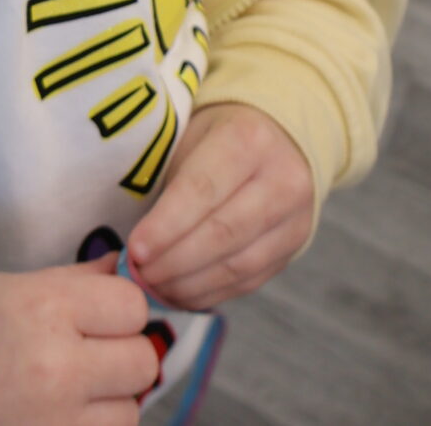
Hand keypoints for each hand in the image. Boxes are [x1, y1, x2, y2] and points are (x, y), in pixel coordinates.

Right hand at [0, 252, 159, 425]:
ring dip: (113, 400)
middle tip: (94, 353)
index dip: (121, 308)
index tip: (101, 314)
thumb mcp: (12, 285)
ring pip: (131, 412)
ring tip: (77, 389)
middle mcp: (59, 367)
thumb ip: (74, 281)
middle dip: (125, 354)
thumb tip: (122, 269)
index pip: (132, 306)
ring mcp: (56, 421)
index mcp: (48, 308)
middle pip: (142, 361)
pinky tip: (66, 412)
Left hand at [127, 103, 313, 310]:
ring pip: (238, 264)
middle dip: (175, 260)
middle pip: (223, 232)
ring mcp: (294, 218)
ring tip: (155, 286)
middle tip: (140, 274)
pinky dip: (210, 292)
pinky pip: (249, 280)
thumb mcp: (191, 138)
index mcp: (248, 139)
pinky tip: (181, 293)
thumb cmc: (217, 138)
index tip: (135, 249)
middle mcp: (282, 179)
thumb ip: (169, 183)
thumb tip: (138, 244)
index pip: (202, 189)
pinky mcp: (294, 247)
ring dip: (190, 283)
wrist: (276, 140)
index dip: (166, 225)